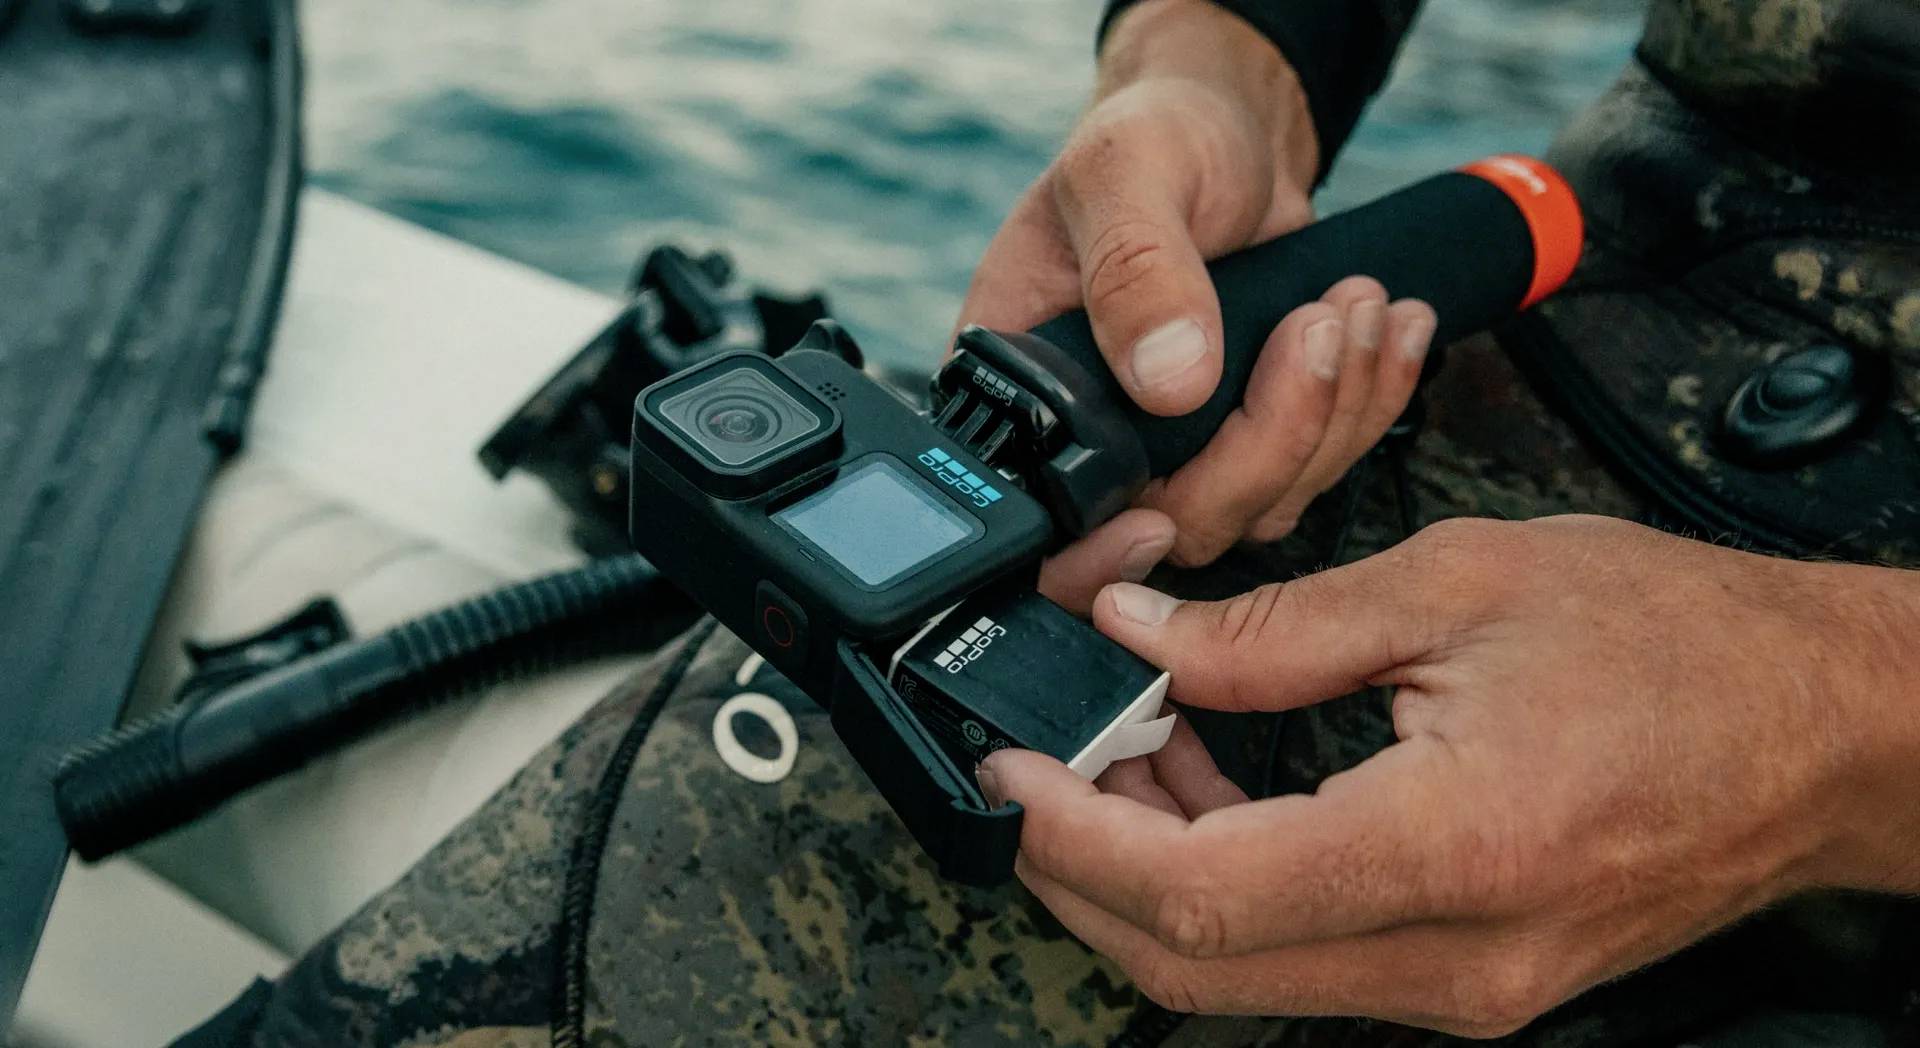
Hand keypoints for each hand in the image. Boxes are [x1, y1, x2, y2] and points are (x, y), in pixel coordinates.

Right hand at [957, 0, 1437, 575]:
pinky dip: (1369, 404)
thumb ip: (1135, 268)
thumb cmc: (1155, 135)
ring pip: (1261, 508)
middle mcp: (1095, 439)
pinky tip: (1393, 328)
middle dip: (1269, 442)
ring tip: (1360, 302)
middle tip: (1320, 325)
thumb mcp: (1126, 171)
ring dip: (1334, 414)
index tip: (1158, 518)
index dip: (1097, 550)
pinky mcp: (1254, 440)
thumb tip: (1168, 379)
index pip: (1048, 517)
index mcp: (1024, 389)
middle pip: (1180, 523)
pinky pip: (1317, 469)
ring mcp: (1180, 450)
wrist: (1227, 128)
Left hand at [981, 516, 1919, 1035]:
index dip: (1073, 835)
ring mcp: (1466, 989)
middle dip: (1080, 870)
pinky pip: (1306, 953)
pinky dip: (1228, 883)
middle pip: (1194, 964)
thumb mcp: (1463, 584)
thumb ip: (1277, 627)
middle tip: (1036, 764)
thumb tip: (1141, 636)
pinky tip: (1206, 783)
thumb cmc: (1681, 646)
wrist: (1821, 731)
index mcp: (1452, 847)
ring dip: (1147, 877)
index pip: (1198, 891)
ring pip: (1240, 971)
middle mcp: (1455, 958)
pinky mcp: (1471, 978)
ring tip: (1115, 754)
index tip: (1008, 767)